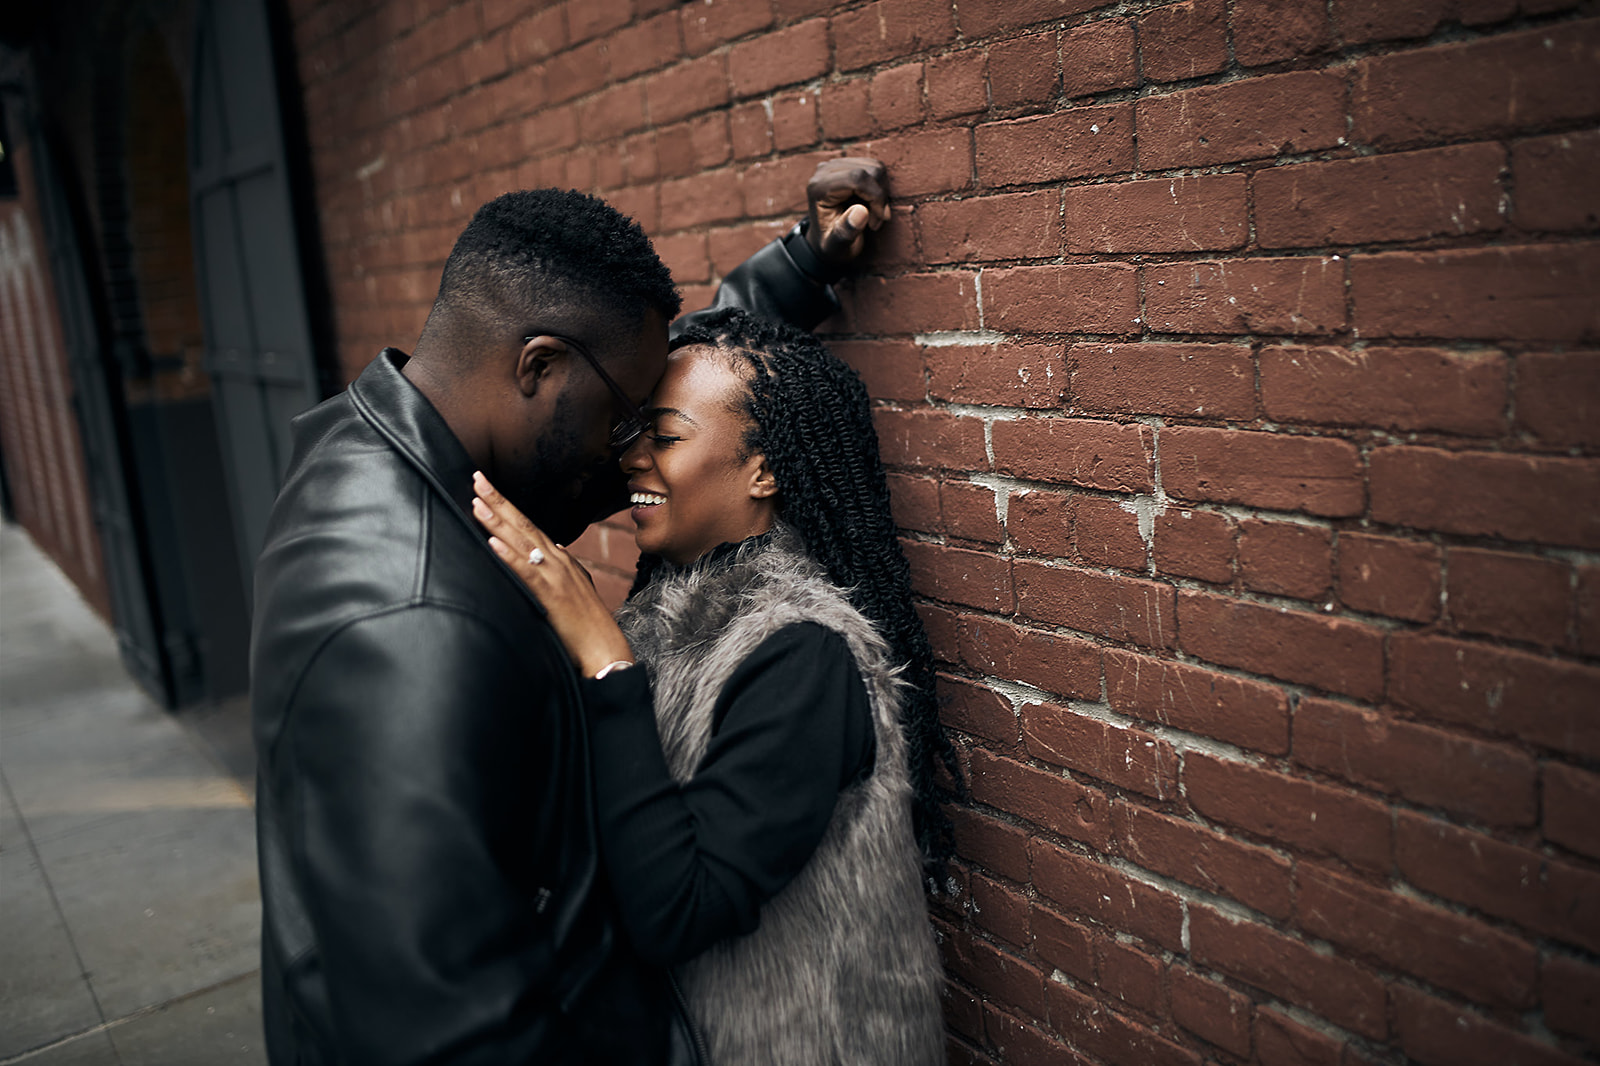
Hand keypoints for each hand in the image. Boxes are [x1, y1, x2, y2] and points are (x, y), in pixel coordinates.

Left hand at [472, 471, 634, 677]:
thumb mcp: (574, 587)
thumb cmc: (586, 624)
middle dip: (499, 501)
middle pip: (523, 525)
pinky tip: (493, 543)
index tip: (486, 488)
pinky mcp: (551, 596)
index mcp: (560, 559)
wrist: (604, 648)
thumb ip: (562, 568)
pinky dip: (510, 556)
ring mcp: (555, 576)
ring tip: (477, 503)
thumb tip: (553, 550)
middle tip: (476, 479)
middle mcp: (558, 561)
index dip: (507, 506)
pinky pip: (527, 572)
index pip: (528, 525)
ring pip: (522, 542)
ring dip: (499, 521)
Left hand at [805, 157, 889, 265]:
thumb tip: (861, 211)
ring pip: (876, 167)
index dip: (875, 197)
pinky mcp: (848, 164)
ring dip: (881, 193)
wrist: (825, 239)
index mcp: (819, 188)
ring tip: (873, 215)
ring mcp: (836, 165)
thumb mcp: (836, 246)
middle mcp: (825, 171)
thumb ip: (845, 231)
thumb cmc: (831, 245)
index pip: (857, 178)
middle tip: (875, 221)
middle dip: (879, 196)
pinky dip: (880, 188)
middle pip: (869, 170)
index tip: (877, 221)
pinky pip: (875, 168)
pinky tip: (871, 205)